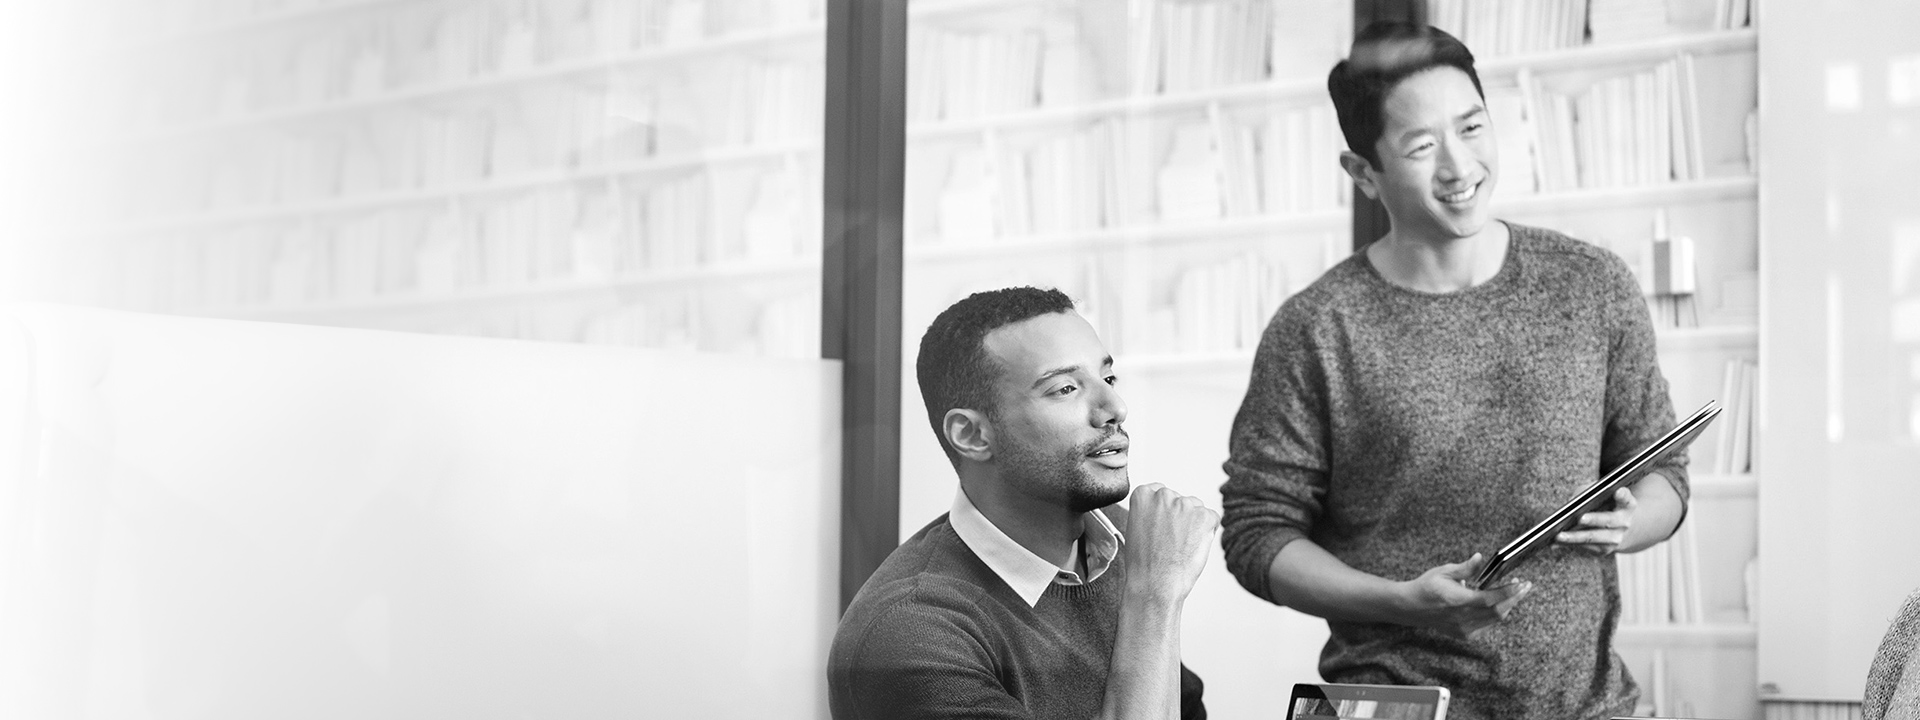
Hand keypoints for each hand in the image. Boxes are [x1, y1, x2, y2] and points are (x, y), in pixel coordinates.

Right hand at [1120, 483, 1218, 605]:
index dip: (1164, 513)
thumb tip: (1164, 509)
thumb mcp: (1135, 527)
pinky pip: (1212, 519)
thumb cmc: (1143, 563)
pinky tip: (1193, 546)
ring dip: (1194, 524)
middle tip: (1172, 541)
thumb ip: (1149, 511)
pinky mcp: (1204, 516)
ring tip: (1181, 546)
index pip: (1160, 493)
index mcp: (1143, 494)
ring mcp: (1184, 504)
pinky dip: (1207, 532)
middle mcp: (1163, 495)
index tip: (1162, 526)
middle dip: (1180, 517)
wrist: (1154, 584)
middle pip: (1180, 500)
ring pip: (1197, 509)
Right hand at [1395, 554, 1532, 638]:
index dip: (1508, 592)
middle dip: (1514, 598)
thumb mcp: (1444, 572)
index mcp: (1457, 600)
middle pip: (1498, 611)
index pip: (1489, 598)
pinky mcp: (1464, 634)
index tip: (1521, 584)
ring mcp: (1464, 628)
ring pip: (1495, 619)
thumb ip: (1465, 568)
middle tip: (1524, 587)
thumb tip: (1479, 558)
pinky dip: (1495, 615)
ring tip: (1513, 593)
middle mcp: (1462, 617)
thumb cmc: (1426, 587)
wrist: (1411, 607)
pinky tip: (1497, 604)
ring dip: (1507, 606)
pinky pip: (1487, 625)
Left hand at [1556, 487, 1637, 554]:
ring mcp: (1615, 538)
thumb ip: (1588, 493)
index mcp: (1626, 505)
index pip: (1627, 499)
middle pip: (1608, 520)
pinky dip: (1568, 544)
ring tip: (1559, 535)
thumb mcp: (1600, 495)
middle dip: (1594, 519)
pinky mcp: (1604, 549)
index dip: (1623, 496)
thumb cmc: (1604, 505)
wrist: (1618, 528)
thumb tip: (1571, 504)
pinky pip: (1584, 546)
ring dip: (1575, 537)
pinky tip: (1554, 543)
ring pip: (1593, 538)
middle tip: (1580, 518)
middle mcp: (1624, 522)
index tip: (1618, 491)